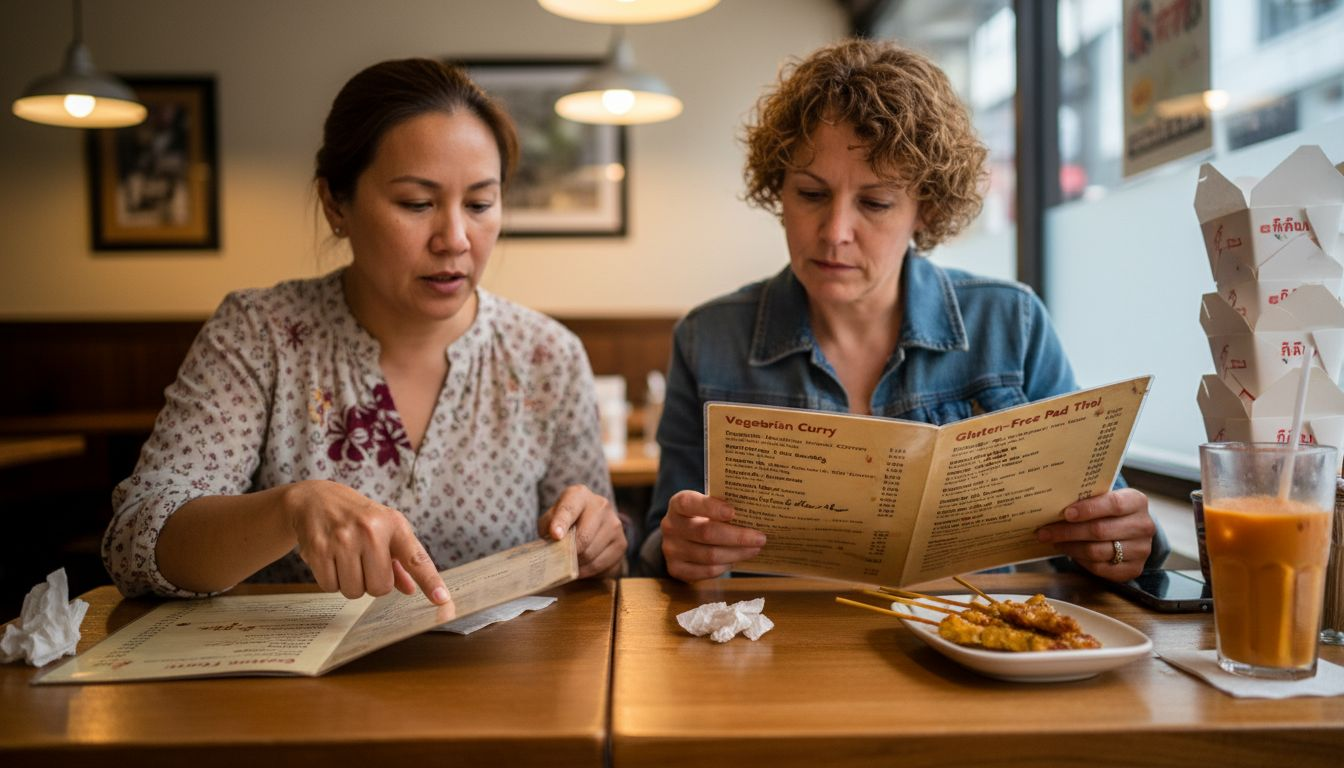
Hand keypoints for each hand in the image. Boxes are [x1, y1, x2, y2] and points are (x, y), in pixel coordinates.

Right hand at [281, 480, 449, 605]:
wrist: (315, 499)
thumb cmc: (357, 517)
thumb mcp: (385, 529)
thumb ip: (401, 561)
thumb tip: (413, 589)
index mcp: (394, 524)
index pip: (416, 559)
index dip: (429, 581)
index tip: (442, 599)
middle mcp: (370, 530)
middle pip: (380, 588)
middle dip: (373, 583)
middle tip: (364, 562)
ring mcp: (343, 540)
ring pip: (355, 591)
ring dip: (351, 583)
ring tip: (345, 558)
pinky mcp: (319, 549)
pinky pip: (331, 587)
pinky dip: (331, 580)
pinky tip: (330, 559)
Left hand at [539, 484, 625, 578]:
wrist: (589, 525)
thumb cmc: (565, 522)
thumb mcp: (550, 519)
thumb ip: (548, 527)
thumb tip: (554, 542)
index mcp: (579, 495)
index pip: (569, 509)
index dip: (561, 523)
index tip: (555, 536)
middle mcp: (601, 505)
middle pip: (583, 537)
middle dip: (568, 552)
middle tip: (559, 560)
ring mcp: (614, 524)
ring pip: (590, 554)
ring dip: (576, 563)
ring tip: (569, 562)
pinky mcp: (622, 543)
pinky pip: (599, 565)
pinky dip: (586, 571)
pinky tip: (580, 566)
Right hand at [661, 491, 766, 582]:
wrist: (681, 537)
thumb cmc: (702, 516)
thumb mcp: (707, 505)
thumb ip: (723, 506)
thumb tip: (755, 513)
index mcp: (678, 504)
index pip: (690, 503)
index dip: (711, 508)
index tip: (734, 512)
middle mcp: (670, 526)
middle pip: (706, 533)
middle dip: (737, 537)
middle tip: (760, 538)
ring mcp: (671, 549)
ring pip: (709, 555)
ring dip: (736, 554)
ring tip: (754, 549)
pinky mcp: (676, 568)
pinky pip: (706, 571)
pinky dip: (725, 566)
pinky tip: (736, 559)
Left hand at [1035, 488, 1154, 581]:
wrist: (1132, 531)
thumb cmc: (1110, 510)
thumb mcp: (1105, 498)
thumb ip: (1086, 499)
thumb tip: (1051, 503)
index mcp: (1137, 501)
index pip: (1113, 504)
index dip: (1088, 509)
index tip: (1065, 513)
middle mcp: (1143, 526)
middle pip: (1100, 530)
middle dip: (1068, 531)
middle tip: (1044, 531)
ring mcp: (1141, 550)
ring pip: (1097, 551)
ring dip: (1070, 547)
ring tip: (1053, 541)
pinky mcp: (1133, 569)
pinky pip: (1100, 567)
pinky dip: (1080, 560)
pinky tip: (1069, 552)